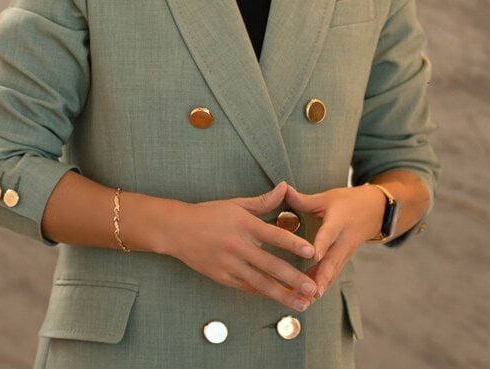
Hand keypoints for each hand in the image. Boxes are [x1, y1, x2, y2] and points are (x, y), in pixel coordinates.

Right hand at [165, 181, 321, 311]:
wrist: (176, 230)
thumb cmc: (209, 214)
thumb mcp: (236, 204)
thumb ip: (263, 201)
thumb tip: (285, 187)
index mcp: (244, 225)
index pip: (274, 235)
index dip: (293, 244)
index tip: (311, 252)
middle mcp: (238, 246)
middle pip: (270, 265)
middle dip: (294, 278)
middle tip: (313, 289)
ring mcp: (229, 264)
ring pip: (260, 283)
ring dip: (283, 294)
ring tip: (302, 303)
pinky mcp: (222, 277)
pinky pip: (247, 288)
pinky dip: (264, 294)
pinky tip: (279, 300)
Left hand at [283, 183, 385, 297]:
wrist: (376, 212)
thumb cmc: (348, 202)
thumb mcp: (327, 197)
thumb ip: (303, 199)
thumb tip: (281, 188)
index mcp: (339, 221)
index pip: (329, 234)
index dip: (322, 245)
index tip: (314, 256)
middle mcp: (344, 241)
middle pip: (333, 261)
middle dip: (323, 277)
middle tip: (312, 292)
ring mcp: (346, 254)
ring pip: (332, 274)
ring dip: (320, 288)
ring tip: (305, 302)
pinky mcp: (343, 262)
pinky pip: (331, 277)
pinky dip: (320, 288)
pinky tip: (306, 301)